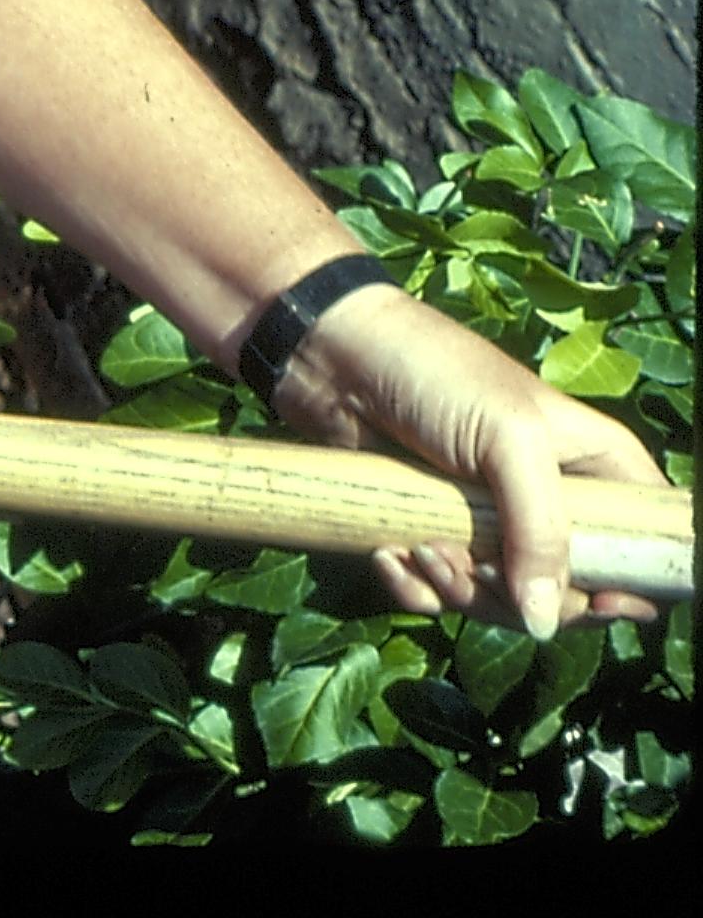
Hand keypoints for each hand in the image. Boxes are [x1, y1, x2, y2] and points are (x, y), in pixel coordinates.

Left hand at [268, 284, 670, 633]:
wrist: (332, 354)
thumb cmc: (434, 375)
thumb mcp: (510, 440)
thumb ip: (541, 531)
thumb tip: (544, 623)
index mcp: (595, 467)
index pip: (644, 547)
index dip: (634, 588)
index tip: (596, 602)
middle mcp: (550, 502)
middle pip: (571, 595)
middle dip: (519, 596)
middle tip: (475, 566)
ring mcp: (490, 522)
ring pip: (502, 602)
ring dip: (459, 592)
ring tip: (420, 548)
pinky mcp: (432, 532)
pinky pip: (439, 594)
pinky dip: (415, 587)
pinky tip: (388, 553)